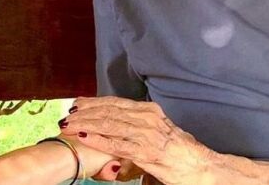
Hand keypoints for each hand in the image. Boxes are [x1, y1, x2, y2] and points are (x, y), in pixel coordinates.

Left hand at [61, 97, 212, 184]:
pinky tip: (85, 138)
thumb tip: (121, 126)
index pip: (115, 103)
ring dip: (86, 125)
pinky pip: (118, 144)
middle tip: (67, 115)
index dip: (93, 102)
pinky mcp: (146, 152)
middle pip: (108, 111)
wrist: (201, 166)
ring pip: (109, 125)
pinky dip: (99, 140)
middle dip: (85, 113)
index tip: (77, 103)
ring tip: (70, 126)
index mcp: (149, 110)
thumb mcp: (159, 131)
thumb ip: (138, 126)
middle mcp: (147, 117)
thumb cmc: (181, 152)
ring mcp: (147, 134)